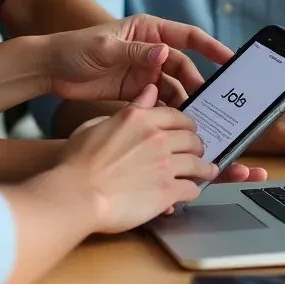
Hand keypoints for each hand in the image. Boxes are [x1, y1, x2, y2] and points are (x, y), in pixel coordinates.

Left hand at [40, 16, 232, 105]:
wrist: (50, 68)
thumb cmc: (74, 49)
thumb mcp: (105, 48)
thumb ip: (135, 52)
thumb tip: (165, 53)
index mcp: (148, 30)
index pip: (189, 36)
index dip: (212, 48)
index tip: (232, 60)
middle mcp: (151, 50)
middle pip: (185, 68)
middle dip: (200, 85)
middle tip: (214, 105)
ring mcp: (144, 71)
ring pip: (175, 87)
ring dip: (185, 102)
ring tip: (197, 120)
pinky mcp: (135, 91)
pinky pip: (159, 101)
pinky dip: (169, 111)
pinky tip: (177, 125)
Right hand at [55, 97, 216, 233]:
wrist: (77, 193)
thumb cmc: (78, 161)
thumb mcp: (99, 124)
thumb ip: (131, 108)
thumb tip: (149, 90)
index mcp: (141, 119)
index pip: (177, 116)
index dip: (186, 124)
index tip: (188, 130)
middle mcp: (157, 138)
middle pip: (192, 138)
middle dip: (197, 145)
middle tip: (198, 151)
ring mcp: (165, 165)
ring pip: (198, 163)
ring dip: (204, 168)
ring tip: (207, 171)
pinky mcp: (167, 192)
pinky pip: (192, 188)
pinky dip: (193, 190)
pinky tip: (190, 192)